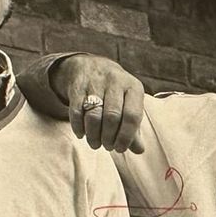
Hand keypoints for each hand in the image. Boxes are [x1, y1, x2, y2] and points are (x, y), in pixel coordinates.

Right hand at [22, 54, 147, 153]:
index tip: (120, 148)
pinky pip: (76, 110)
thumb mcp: (129, 104)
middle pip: (112, 116)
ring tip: (95, 144)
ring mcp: (95, 82)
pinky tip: (81, 134)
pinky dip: (78, 126)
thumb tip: (139, 150)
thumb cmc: (117, 93)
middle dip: (108, 137)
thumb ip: (134, 127)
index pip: (132, 116)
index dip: (126, 136)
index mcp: (133, 87)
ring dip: (93, 135)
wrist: (93, 66)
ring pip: (93, 115)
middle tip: (107, 147)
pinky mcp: (78, 86)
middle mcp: (115, 82)